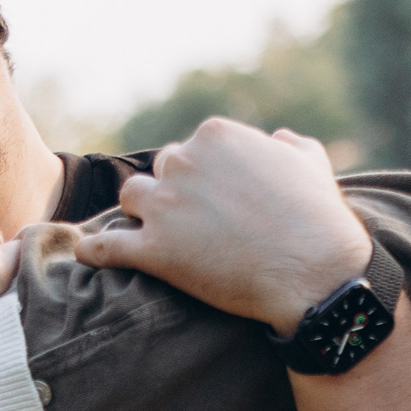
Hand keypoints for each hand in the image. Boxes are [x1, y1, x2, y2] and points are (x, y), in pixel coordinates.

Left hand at [74, 120, 371, 333]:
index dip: (203, 178)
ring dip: (142, 216)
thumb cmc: (320, 219)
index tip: (217, 202)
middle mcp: (183, 162)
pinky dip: (96, 251)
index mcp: (216, 135)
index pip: (192, 149)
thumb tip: (278, 139)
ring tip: (158, 238)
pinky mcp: (154, 250)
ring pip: (131, 199)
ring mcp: (165, 206)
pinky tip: (91, 256)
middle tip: (195, 226)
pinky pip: (106, 245)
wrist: (315, 274)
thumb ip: (288, 145)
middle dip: (174, 195)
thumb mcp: (311, 163)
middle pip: (161, 172)